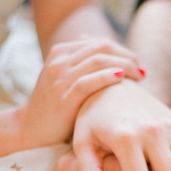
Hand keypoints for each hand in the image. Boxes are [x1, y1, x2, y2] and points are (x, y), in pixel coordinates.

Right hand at [15, 37, 143, 149]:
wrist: (29, 128)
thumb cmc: (55, 106)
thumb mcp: (65, 79)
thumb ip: (83, 65)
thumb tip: (107, 53)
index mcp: (61, 52)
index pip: (99, 42)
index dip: (122, 50)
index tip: (136, 63)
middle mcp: (60, 60)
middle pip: (102, 47)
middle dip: (126, 56)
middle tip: (141, 69)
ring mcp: (60, 77)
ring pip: (98, 60)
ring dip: (124, 65)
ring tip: (139, 75)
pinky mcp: (64, 96)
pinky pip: (89, 81)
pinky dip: (108, 77)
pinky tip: (122, 78)